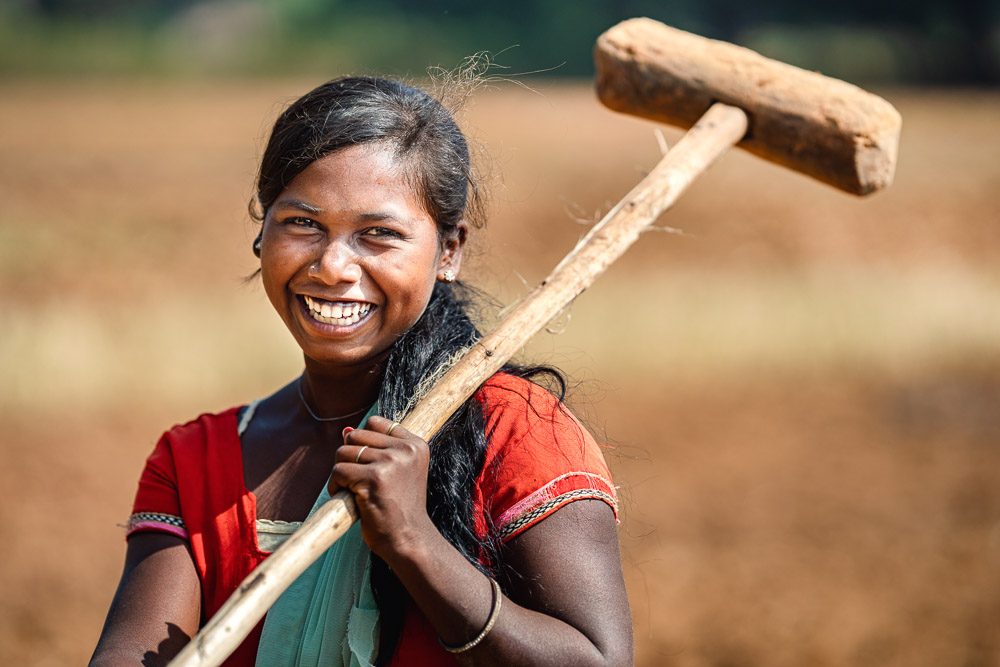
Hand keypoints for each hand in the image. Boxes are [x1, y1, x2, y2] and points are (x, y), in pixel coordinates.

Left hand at [331, 416, 437, 563]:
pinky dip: (335, 485)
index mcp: (415, 445)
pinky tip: (347, 497)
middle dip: (349, 457)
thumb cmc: (400, 508)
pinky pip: (338, 471)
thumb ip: (377, 448)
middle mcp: (405, 450)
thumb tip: (345, 430)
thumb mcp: (399, 472)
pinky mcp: (373, 478)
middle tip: (356, 479)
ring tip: (351, 489)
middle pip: (355, 436)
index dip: (364, 441)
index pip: (377, 422)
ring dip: (340, 472)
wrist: (408, 539)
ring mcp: (390, 462)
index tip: (369, 464)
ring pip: (343, 452)